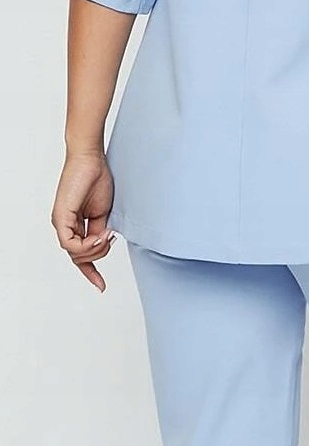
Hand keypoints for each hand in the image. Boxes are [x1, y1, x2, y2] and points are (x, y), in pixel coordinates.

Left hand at [51, 151, 115, 291]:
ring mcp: (61, 222)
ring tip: (107, 235)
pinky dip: (87, 244)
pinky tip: (100, 236)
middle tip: (110, 240)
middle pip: (78, 257)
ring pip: (74, 253)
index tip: (101, 286)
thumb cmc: (97, 179)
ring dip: (94, 249)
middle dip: (98, 256)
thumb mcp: (103, 213)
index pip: (79, 255)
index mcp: (73, 225)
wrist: (91, 159)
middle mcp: (64, 225)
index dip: (90, 272)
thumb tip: (102, 245)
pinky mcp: (61, 217)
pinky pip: (70, 244)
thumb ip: (100, 231)